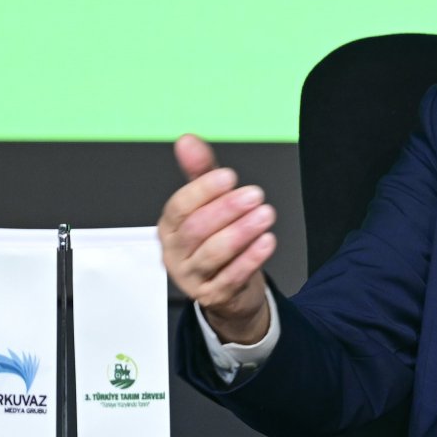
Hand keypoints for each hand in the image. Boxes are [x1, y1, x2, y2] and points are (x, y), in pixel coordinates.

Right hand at [158, 134, 276, 344]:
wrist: (229, 290)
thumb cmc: (216, 240)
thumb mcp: (209, 203)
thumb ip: (199, 172)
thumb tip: (187, 141)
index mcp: (169, 227)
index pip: (179, 206)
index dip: (203, 190)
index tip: (229, 177)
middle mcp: (176, 252)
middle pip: (196, 230)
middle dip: (227, 210)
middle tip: (254, 195)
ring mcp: (192, 277)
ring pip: (213, 254)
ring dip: (241, 232)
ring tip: (264, 216)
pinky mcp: (213, 295)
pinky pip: (231, 277)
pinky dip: (250, 259)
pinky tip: (266, 242)